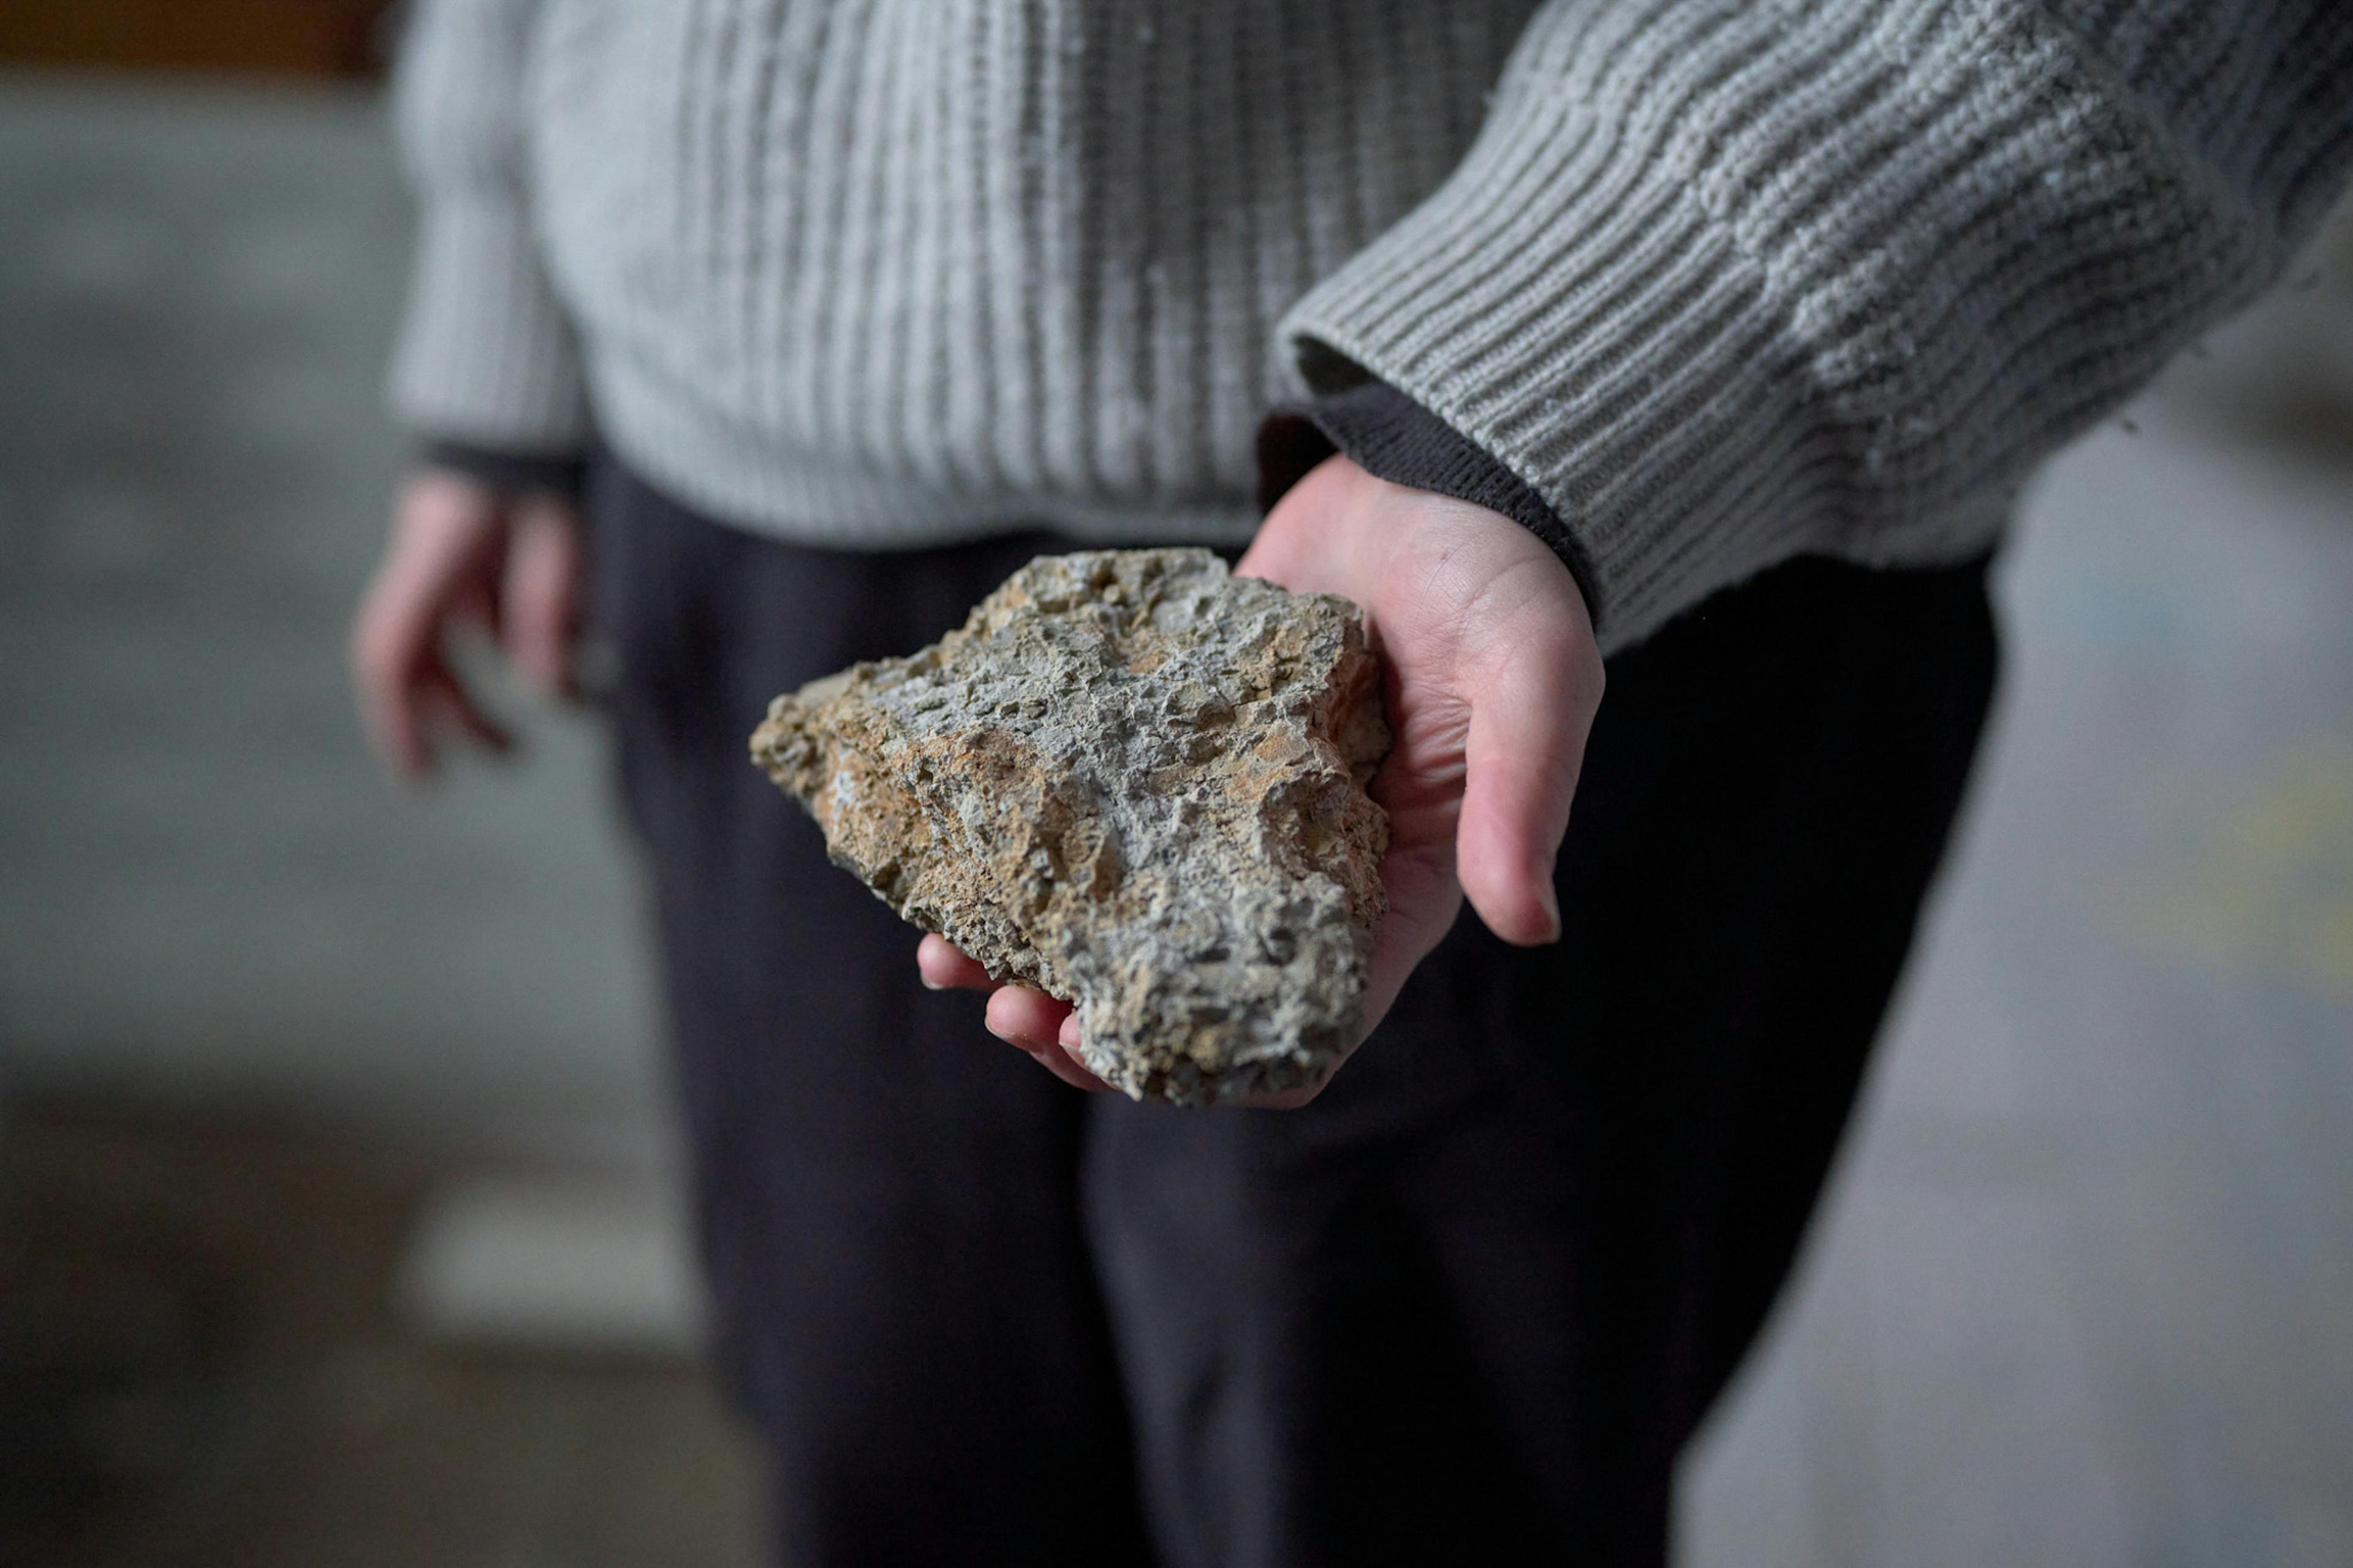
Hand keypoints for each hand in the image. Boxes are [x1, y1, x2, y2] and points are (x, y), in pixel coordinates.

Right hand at [350, 469, 583, 779]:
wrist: (534, 382)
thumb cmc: (550, 450)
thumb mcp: (563, 528)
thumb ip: (551, 605)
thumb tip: (546, 693)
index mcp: (434, 553)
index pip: (391, 654)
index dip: (398, 723)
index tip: (424, 781)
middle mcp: (430, 559)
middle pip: (423, 660)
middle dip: (463, 717)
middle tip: (513, 760)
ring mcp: (452, 553)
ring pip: (459, 642)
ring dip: (503, 685)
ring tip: (573, 715)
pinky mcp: (482, 547)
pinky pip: (492, 613)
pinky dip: (530, 643)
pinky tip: (585, 663)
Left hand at [921, 453, 1605, 1103]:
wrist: (1425, 470)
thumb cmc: (1501, 575)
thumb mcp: (1534, 675)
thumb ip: (1522, 793)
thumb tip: (1529, 925)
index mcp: (1388, 892)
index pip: (1297, 1027)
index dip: (1209, 1062)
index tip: (1119, 1050)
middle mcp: (1293, 873)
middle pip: (1179, 992)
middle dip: (1089, 1023)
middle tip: (1012, 1012)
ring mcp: (1216, 813)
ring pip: (1110, 920)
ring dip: (1030, 954)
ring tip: (949, 959)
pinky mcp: (1160, 749)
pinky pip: (1081, 818)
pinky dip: (1017, 845)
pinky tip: (948, 852)